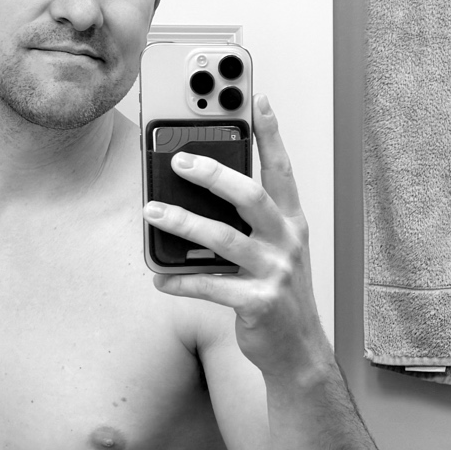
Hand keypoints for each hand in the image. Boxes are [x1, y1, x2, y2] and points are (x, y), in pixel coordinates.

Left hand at [145, 94, 329, 380]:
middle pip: (251, 195)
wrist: (297, 353)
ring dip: (184, 222)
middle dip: (214, 173)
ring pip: (224, 239)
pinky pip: (212, 286)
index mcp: (291, 222)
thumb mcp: (273, 251)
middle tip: (179, 160)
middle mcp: (287, 242)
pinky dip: (181, 280)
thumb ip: (247, 222)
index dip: (270, 132)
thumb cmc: (277, 294)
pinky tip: (159, 277)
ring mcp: (275, 273)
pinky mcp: (258, 304)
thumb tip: (199, 191)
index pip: (282, 168)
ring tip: (152, 212)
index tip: (256, 97)